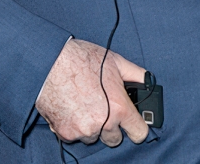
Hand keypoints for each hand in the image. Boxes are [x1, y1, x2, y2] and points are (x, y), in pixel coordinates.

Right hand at [35, 39, 149, 146]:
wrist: (51, 63)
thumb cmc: (83, 60)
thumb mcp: (117, 62)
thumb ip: (137, 75)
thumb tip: (148, 81)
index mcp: (119, 107)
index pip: (139, 133)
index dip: (138, 128)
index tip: (134, 124)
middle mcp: (103, 123)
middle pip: (115, 139)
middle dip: (113, 127)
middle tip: (105, 108)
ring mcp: (83, 131)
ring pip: (94, 137)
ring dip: (93, 127)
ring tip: (86, 104)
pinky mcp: (65, 133)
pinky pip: (76, 136)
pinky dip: (75, 126)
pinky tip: (73, 108)